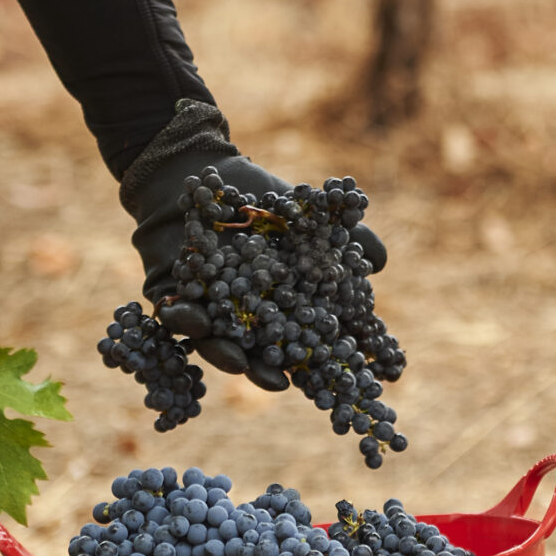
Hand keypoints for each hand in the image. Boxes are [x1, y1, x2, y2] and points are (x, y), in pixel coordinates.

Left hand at [119, 102, 384, 392]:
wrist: (205, 172)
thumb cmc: (262, 198)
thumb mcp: (311, 214)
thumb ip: (347, 237)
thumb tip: (379, 262)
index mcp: (285, 304)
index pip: (304, 343)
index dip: (319, 364)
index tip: (336, 381)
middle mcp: (248, 316)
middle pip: (259, 356)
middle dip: (266, 372)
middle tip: (276, 382)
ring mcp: (211, 311)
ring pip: (217, 343)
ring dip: (224, 354)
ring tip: (234, 361)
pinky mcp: (175, 298)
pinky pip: (177, 315)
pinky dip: (181, 318)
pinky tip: (179, 315)